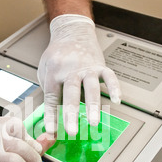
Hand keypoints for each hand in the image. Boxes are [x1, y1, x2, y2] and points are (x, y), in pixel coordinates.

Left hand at [37, 14, 121, 135]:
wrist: (72, 31)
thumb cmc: (58, 54)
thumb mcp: (44, 70)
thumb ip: (48, 90)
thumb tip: (51, 115)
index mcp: (54, 71)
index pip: (51, 98)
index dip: (51, 115)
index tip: (52, 130)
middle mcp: (71, 70)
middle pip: (71, 95)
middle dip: (71, 114)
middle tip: (72, 131)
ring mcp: (87, 68)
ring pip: (91, 88)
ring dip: (93, 107)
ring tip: (94, 122)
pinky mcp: (100, 65)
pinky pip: (109, 77)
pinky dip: (114, 88)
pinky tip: (117, 100)